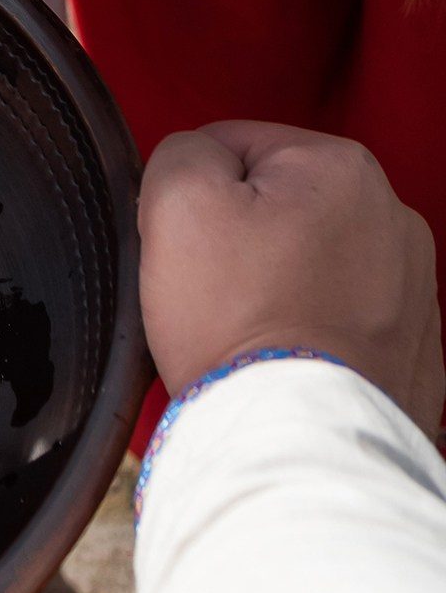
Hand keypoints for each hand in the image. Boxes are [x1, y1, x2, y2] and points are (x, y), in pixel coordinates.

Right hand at [140, 121, 443, 430]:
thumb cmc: (240, 324)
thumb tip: (200, 161)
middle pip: (276, 207)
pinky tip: (286, 362)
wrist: (300, 445)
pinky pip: (340, 320)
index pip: (234, 147)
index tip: (191, 249)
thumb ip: (183, 150)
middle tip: (216, 295)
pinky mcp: (416, 352)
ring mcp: (415, 291)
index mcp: (343, 167)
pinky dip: (310, 334)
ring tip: (251, 334)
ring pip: (309, 264)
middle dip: (240, 242)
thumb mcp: (177, 201)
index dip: (193, 198)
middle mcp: (396, 220)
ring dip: (276, 288)